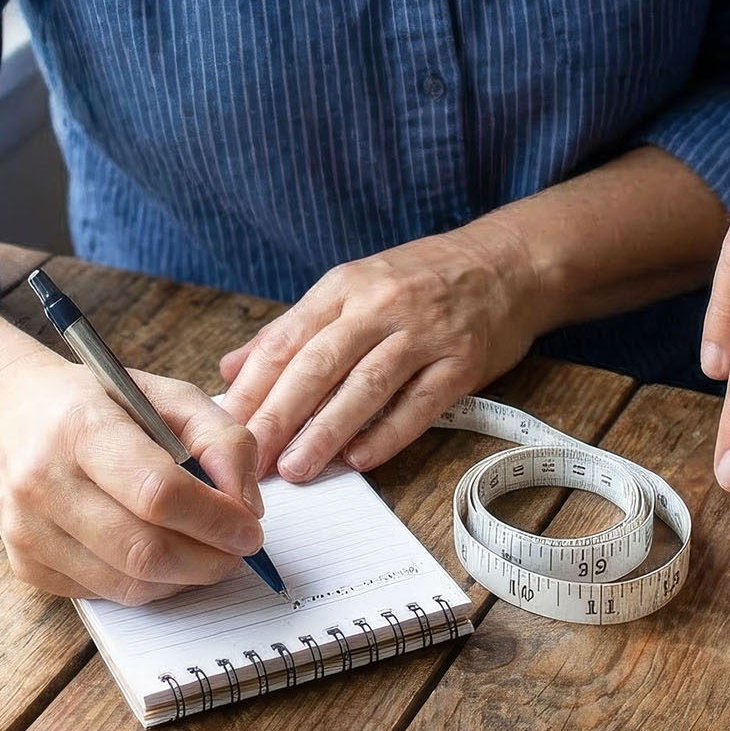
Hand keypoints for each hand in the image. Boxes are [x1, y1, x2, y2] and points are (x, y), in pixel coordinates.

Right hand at [0, 349, 265, 603]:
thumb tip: (247, 505)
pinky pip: (103, 595)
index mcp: (82, 426)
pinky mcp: (25, 565)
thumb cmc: (100, 402)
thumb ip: (220, 437)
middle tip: (239, 553)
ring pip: (125, 583)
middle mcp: (44, 481)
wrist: (9, 416)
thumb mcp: (166, 394)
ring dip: (183, 579)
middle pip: (142, 549)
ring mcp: (27, 530)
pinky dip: (147, 585)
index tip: (251, 529)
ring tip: (209, 555)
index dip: (214, 519)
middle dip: (207, 560)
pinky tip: (163, 557)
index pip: (157, 491)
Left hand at [217, 222, 543, 480]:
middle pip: (319, 364)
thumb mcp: (354, 284)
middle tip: (248, 460)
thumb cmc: (422, 278)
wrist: (507, 261)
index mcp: (346, 286)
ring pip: (365, 385)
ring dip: (327, 431)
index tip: (222, 427)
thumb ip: (292, 328)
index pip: (287, 339)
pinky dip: (388, 433)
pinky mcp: (462, 361)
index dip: (252, 387)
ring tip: (295, 469)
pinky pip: (420, 404)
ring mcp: (424, 333)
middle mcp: (381, 305)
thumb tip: (230, 369)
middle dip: (278, 415)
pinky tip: (360, 460)